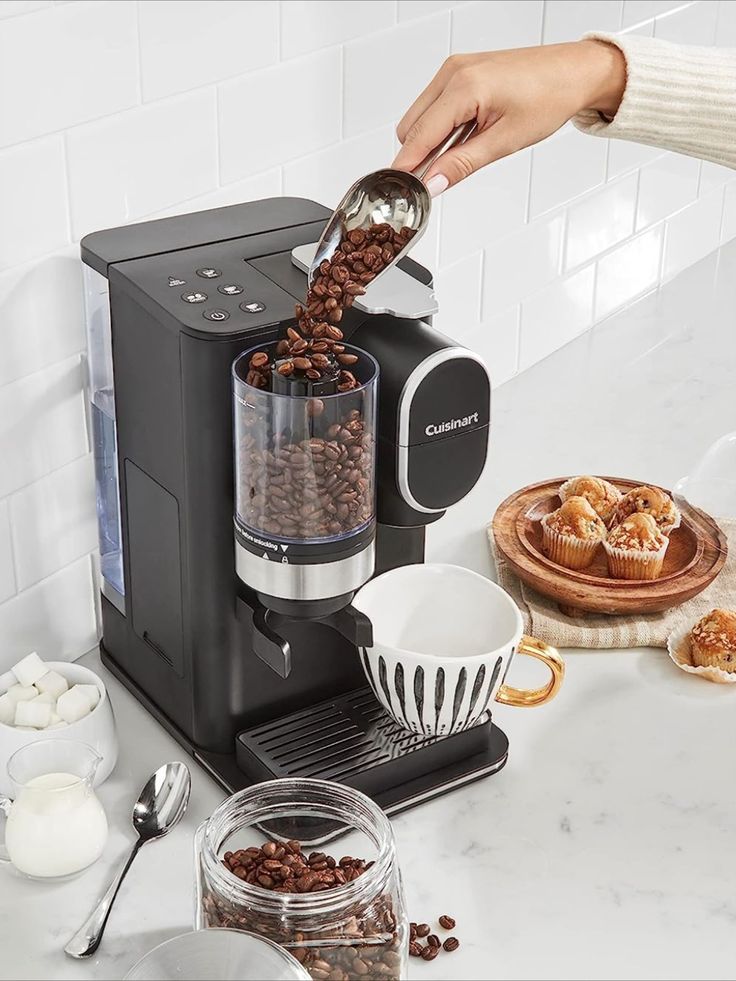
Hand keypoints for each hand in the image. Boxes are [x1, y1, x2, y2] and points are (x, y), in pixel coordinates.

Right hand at [392, 40, 625, 194]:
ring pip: (421, 117)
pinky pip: (436, 105)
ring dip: (433, 141)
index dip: (408, 167)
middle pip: (411, 127)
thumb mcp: (505, 141)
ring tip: (465, 151)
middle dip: (420, 155)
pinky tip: (466, 136)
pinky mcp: (461, 71)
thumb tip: (434, 183)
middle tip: (441, 178)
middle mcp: (454, 72)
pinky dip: (443, 127)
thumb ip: (462, 164)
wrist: (574, 72)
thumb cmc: (550, 97)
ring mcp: (455, 69)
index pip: (418, 135)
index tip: (402, 190)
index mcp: (464, 86)